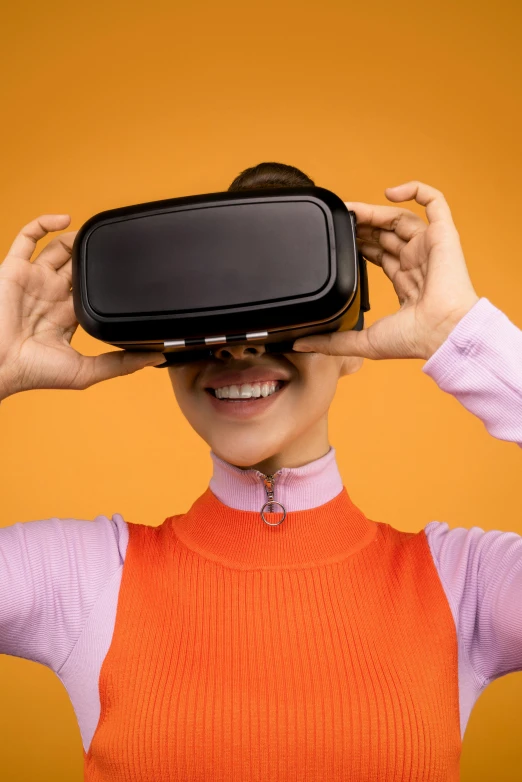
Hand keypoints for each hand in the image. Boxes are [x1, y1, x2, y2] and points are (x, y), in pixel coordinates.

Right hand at [0, 214, 165, 399]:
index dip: (108, 280)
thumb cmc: (34, 372)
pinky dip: (44, 223)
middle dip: (93, 255)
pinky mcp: (15, 269)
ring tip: (94, 231)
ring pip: (57, 248)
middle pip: (77, 265)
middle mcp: (51, 295)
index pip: (92, 290)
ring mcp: (34, 280)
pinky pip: (27, 237)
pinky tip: (65, 219)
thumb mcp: (86, 372)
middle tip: (114, 245)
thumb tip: (155, 357)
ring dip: (75, 237)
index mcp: (67, 316)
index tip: (129, 270)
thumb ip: (120, 364)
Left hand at [293, 180, 479, 360]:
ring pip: (400, 218)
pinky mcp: (443, 235)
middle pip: (386, 234)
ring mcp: (430, 247)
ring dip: (375, 211)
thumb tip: (301, 344)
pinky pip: (435, 202)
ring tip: (352, 209)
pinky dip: (416, 190)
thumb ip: (331, 342)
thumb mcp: (363, 341)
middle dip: (362, 225)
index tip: (340, 237)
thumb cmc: (414, 340)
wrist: (443, 333)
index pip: (379, 255)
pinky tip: (391, 192)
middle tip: (341, 220)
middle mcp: (418, 263)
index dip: (359, 243)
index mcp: (405, 283)